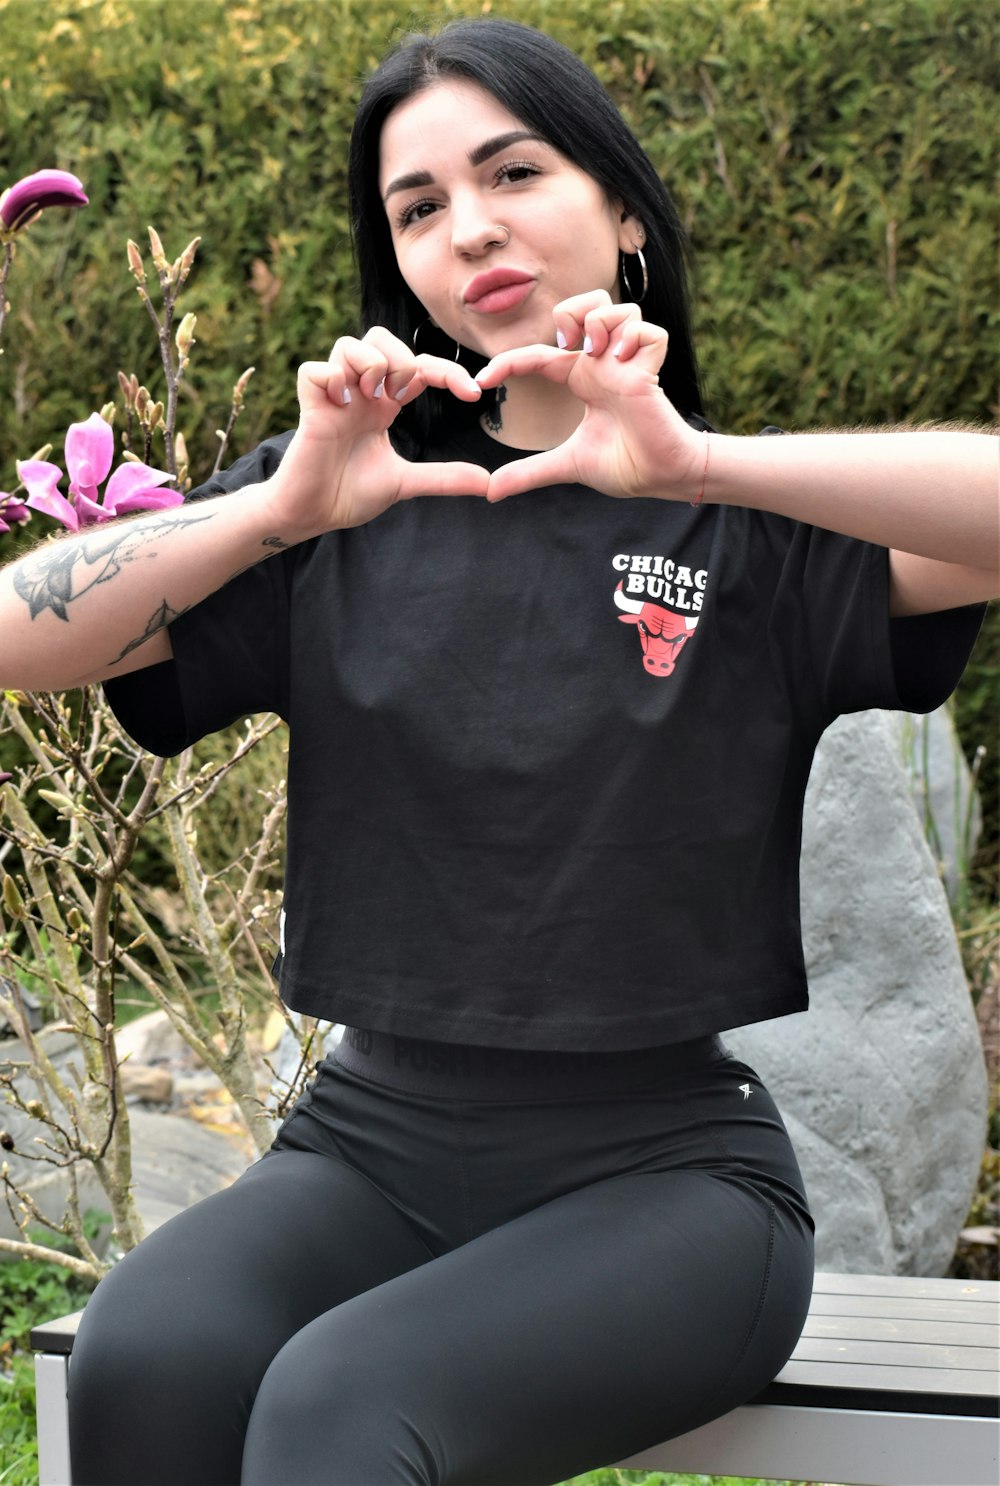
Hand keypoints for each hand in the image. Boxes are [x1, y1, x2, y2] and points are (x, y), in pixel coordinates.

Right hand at [265, 328, 489, 537]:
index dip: (448, 373)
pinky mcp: (309, 409)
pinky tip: (341, 406)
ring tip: (370, 399)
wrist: (313, 514)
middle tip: (402, 397)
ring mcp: (334, 397)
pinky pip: (314, 370)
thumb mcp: (405, 483)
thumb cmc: (350, 494)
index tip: (473, 394)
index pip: (419, 367)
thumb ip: (444, 478)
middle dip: (401, 358)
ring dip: (369, 365)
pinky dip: (330, 379)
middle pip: (379, 336)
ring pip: (348, 344)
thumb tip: (488, 484)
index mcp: (384, 405)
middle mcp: (360, 394)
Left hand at [476, 293, 704, 503]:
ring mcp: (629, 365)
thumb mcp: (566, 465)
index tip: (481, 382)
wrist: (659, 478)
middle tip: (568, 345)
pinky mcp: (652, 372)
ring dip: (603, 322)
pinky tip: (625, 363)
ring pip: (621, 309)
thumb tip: (491, 492)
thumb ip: (529, 472)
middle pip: (589, 302)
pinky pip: (650, 332)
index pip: (539, 354)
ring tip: (596, 354)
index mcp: (581, 380)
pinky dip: (636, 339)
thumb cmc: (623, 466)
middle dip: (572, 312)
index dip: (507, 363)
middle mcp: (604, 365)